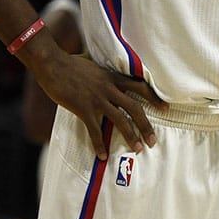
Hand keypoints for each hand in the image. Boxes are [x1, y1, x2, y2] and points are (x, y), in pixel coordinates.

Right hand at [37, 54, 164, 158]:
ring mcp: (97, 99)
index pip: (140, 87)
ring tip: (138, 149)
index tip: (165, 108)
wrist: (53, 64)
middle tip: (153, 140)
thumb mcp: (94, 64)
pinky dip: (99, 144)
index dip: (154, 98)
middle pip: (135, 108)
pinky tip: (102, 156)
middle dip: (146, 125)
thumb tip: (105, 73)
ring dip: (130, 136)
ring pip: (120, 120)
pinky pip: (94, 130)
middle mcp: (109, 88)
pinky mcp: (83, 108)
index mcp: (113, 77)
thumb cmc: (70, 63)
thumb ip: (103, 71)